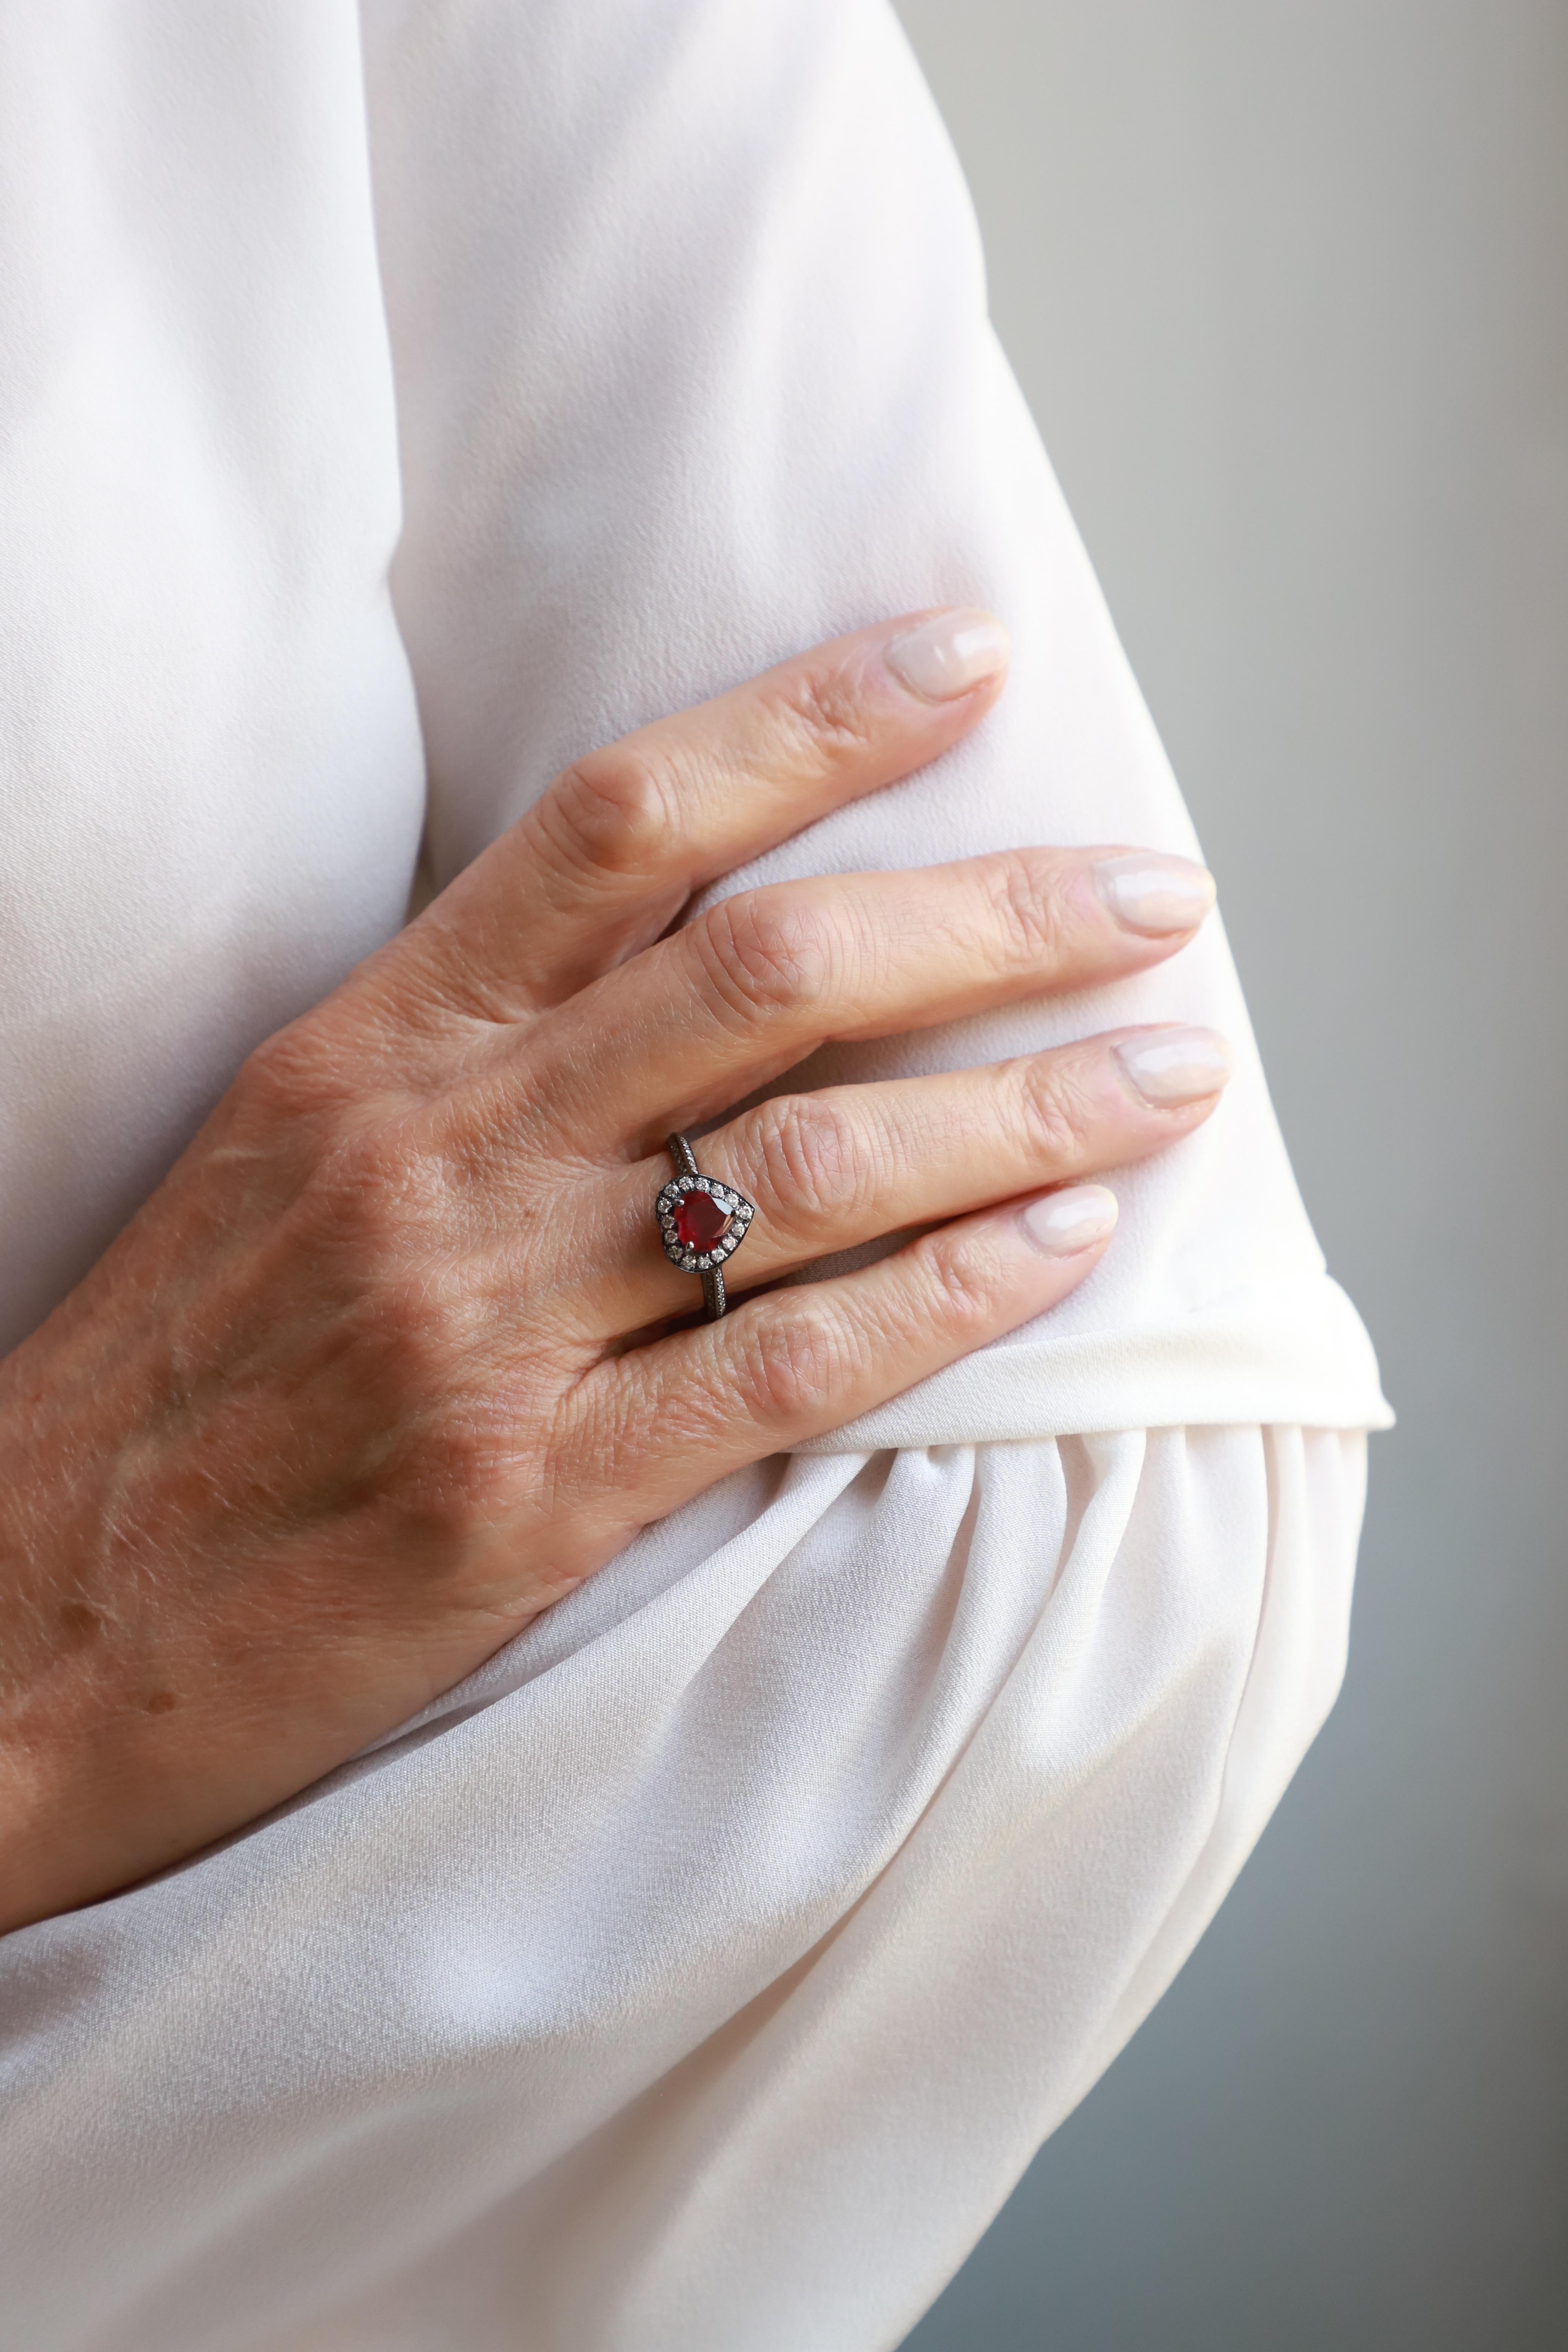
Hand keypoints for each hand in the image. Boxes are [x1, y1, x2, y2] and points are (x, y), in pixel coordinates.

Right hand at [0, 610, 1226, 1929]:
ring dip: (1025, 1107)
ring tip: (1174, 1067)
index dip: (807, 721)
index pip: (618, 822)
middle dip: (990, 913)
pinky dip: (948, 1303)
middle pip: (765, 974)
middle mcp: (440, 1158)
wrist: (22, 1627)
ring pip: (814, 1166)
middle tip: (1154, 887)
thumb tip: (683, 955)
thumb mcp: (284, 1151)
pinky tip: (1072, 1247)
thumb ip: (472, 1049)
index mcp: (369, 1050)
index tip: (963, 662)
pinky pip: (784, 1370)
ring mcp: (485, 1326)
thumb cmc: (170, 1378)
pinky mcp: (527, 1496)